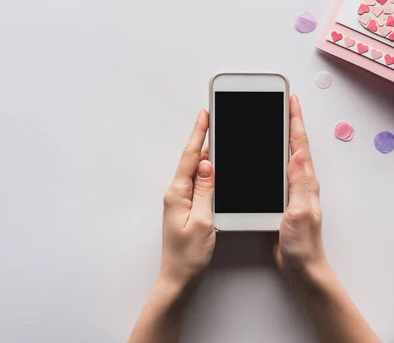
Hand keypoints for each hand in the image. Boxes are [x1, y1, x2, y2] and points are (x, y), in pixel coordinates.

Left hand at [160, 109, 215, 291]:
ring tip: (218, 138)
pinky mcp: (186, 207)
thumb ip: (205, 190)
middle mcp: (176, 193)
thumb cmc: (188, 255)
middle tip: (214, 119)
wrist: (178, 277)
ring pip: (196, 171)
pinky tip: (215, 169)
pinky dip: (207, 173)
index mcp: (177, 194)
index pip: (190, 157)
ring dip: (206, 155)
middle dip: (203, 138)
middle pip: (192, 160)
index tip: (205, 115)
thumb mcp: (202, 220)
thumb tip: (208, 164)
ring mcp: (180, 200)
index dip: (199, 134)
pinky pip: (198, 183)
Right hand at [273, 95, 327, 284]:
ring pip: (283, 157)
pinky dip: (270, 159)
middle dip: (287, 121)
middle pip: (293, 145)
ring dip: (279, 138)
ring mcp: (292, 191)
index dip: (294, 120)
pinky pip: (276, 173)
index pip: (299, 144)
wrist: (302, 267)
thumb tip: (297, 154)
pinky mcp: (283, 200)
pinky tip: (263, 156)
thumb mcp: (300, 212)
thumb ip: (299, 183)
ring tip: (271, 120)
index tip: (290, 100)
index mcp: (305, 182)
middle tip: (281, 102)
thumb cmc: (304, 245)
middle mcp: (300, 182)